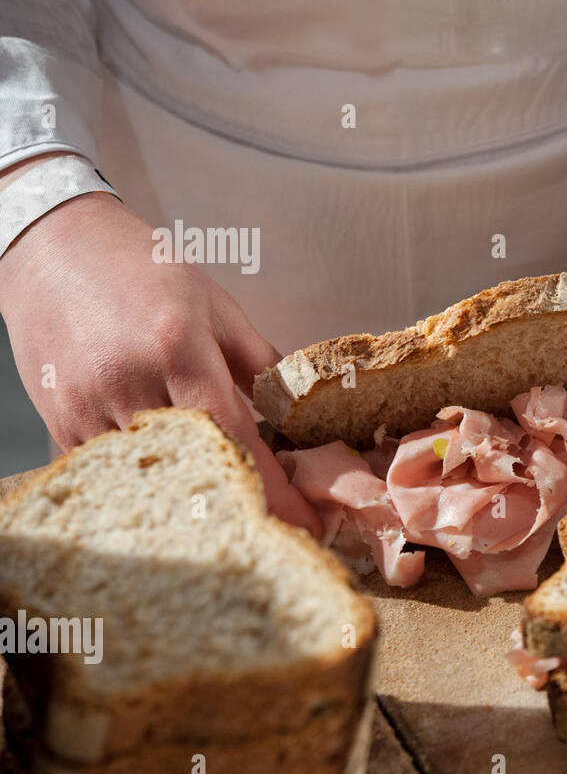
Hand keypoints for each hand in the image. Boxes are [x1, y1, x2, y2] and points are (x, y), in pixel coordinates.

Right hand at [0, 188, 320, 534]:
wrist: (53, 246)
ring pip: (152, 479)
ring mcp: (87, 407)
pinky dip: (146, 480)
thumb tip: (297, 413)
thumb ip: (260, 363)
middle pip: (196, 469)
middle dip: (240, 504)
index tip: (306, 525)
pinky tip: (172, 480)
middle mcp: (129, 383)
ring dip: (192, 497)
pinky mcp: (60, 421)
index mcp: (178, 350)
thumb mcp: (216, 307)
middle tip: (274, 527)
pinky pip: (111, 472)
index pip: (237, 438)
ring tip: (226, 506)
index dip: (275, 491)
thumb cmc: (140, 269)